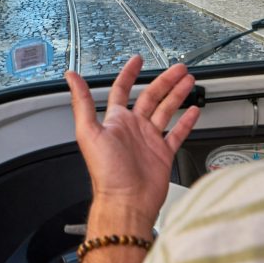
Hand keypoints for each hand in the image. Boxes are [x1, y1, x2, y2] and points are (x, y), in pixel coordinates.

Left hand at [66, 56, 199, 237]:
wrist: (127, 201)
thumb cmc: (106, 172)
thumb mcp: (89, 132)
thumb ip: (82, 102)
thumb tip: (70, 78)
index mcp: (116, 121)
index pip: (123, 90)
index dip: (129, 74)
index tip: (137, 61)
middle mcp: (133, 128)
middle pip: (151, 96)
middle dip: (164, 81)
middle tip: (177, 69)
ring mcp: (149, 140)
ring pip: (166, 110)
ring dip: (177, 95)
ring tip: (188, 81)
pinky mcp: (162, 153)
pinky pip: (176, 133)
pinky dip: (186, 121)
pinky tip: (193, 111)